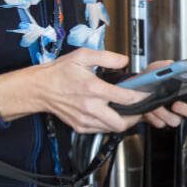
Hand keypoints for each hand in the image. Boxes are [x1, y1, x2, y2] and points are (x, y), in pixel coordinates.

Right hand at [0, 50, 186, 134]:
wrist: (39, 89)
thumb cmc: (59, 72)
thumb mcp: (82, 56)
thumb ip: (107, 57)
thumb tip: (124, 60)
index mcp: (93, 88)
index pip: (126, 98)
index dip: (141, 97)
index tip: (147, 94)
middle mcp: (90, 107)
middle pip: (122, 122)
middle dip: (135, 116)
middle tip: (139, 108)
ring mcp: (85, 119)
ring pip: (113, 129)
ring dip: (123, 121)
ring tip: (127, 111)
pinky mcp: (80, 127)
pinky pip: (101, 130)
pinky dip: (109, 124)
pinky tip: (110, 114)